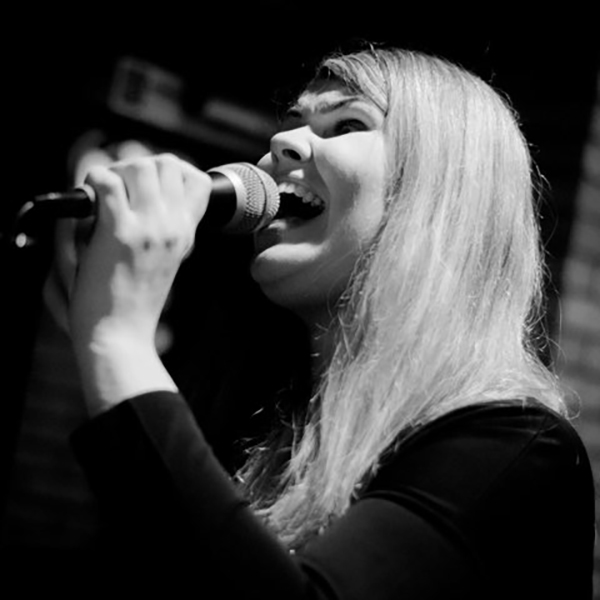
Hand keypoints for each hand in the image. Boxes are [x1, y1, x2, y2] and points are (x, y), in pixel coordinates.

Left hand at [68, 154, 210, 412]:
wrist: (121, 336)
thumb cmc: (135, 303)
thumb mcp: (167, 261)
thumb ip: (166, 227)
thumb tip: (143, 191)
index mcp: (185, 234)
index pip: (198, 180)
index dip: (172, 171)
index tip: (148, 184)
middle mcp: (172, 227)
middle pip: (167, 164)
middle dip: (138, 166)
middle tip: (119, 186)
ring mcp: (148, 229)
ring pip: (139, 167)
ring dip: (114, 173)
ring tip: (102, 195)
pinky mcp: (119, 234)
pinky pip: (107, 183)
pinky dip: (92, 183)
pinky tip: (88, 203)